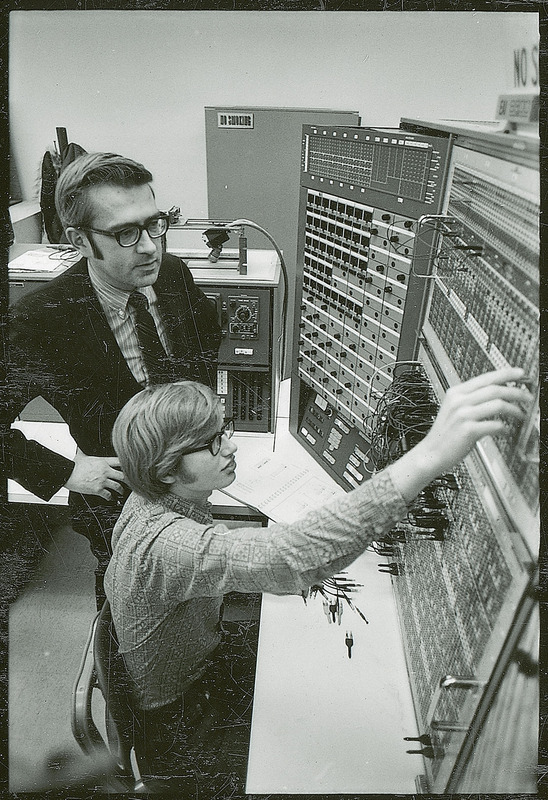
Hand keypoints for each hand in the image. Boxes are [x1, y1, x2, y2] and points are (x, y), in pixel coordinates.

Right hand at [64, 448, 125, 499]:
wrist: (66, 472)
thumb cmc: (72, 463)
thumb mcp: (82, 454)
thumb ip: (86, 452)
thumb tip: (80, 447)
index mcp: (103, 461)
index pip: (120, 461)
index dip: (127, 464)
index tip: (131, 467)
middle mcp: (105, 471)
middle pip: (123, 475)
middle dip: (127, 479)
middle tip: (131, 482)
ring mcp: (102, 480)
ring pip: (117, 486)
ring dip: (121, 490)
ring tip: (121, 492)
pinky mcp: (97, 489)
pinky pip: (107, 495)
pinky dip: (110, 497)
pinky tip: (110, 498)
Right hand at [390, 367, 530, 501]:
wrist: (430, 454)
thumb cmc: (444, 434)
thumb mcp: (454, 409)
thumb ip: (471, 400)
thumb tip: (497, 394)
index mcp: (456, 392)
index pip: (486, 377)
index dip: (507, 374)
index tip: (522, 374)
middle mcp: (459, 401)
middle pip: (495, 389)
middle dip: (517, 392)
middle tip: (528, 397)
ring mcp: (463, 415)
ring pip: (498, 405)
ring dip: (515, 410)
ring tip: (521, 415)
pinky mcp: (468, 430)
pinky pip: (495, 425)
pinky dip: (505, 427)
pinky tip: (506, 431)